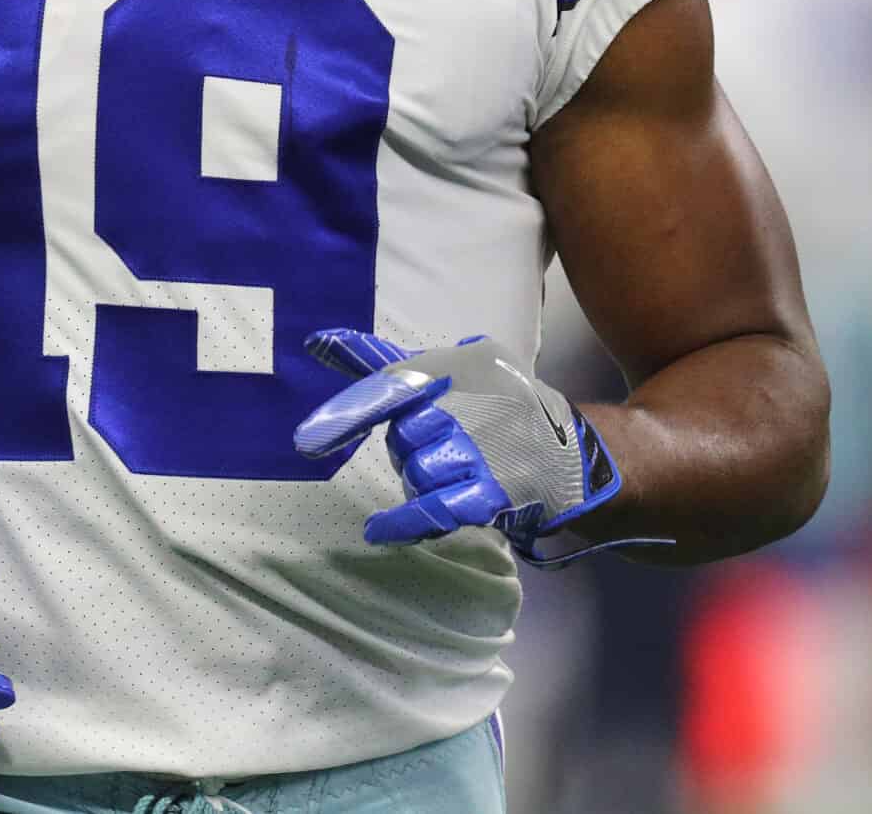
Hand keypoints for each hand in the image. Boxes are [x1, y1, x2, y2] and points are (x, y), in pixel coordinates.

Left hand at [292, 329, 655, 566]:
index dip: (346, 414)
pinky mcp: (491, 494)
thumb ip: (380, 358)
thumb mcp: (446, 366)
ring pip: (414, 474)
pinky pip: (435, 510)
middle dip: (411, 447)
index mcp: (452, 367)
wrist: (567, 448)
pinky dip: (404, 522)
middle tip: (448, 442)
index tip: (305, 443)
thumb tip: (318, 340)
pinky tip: (377, 531)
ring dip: (423, 478)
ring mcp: (479, 452)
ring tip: (460, 467)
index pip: (388, 388)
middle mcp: (465, 406)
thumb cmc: (495, 402)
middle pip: (400, 440)